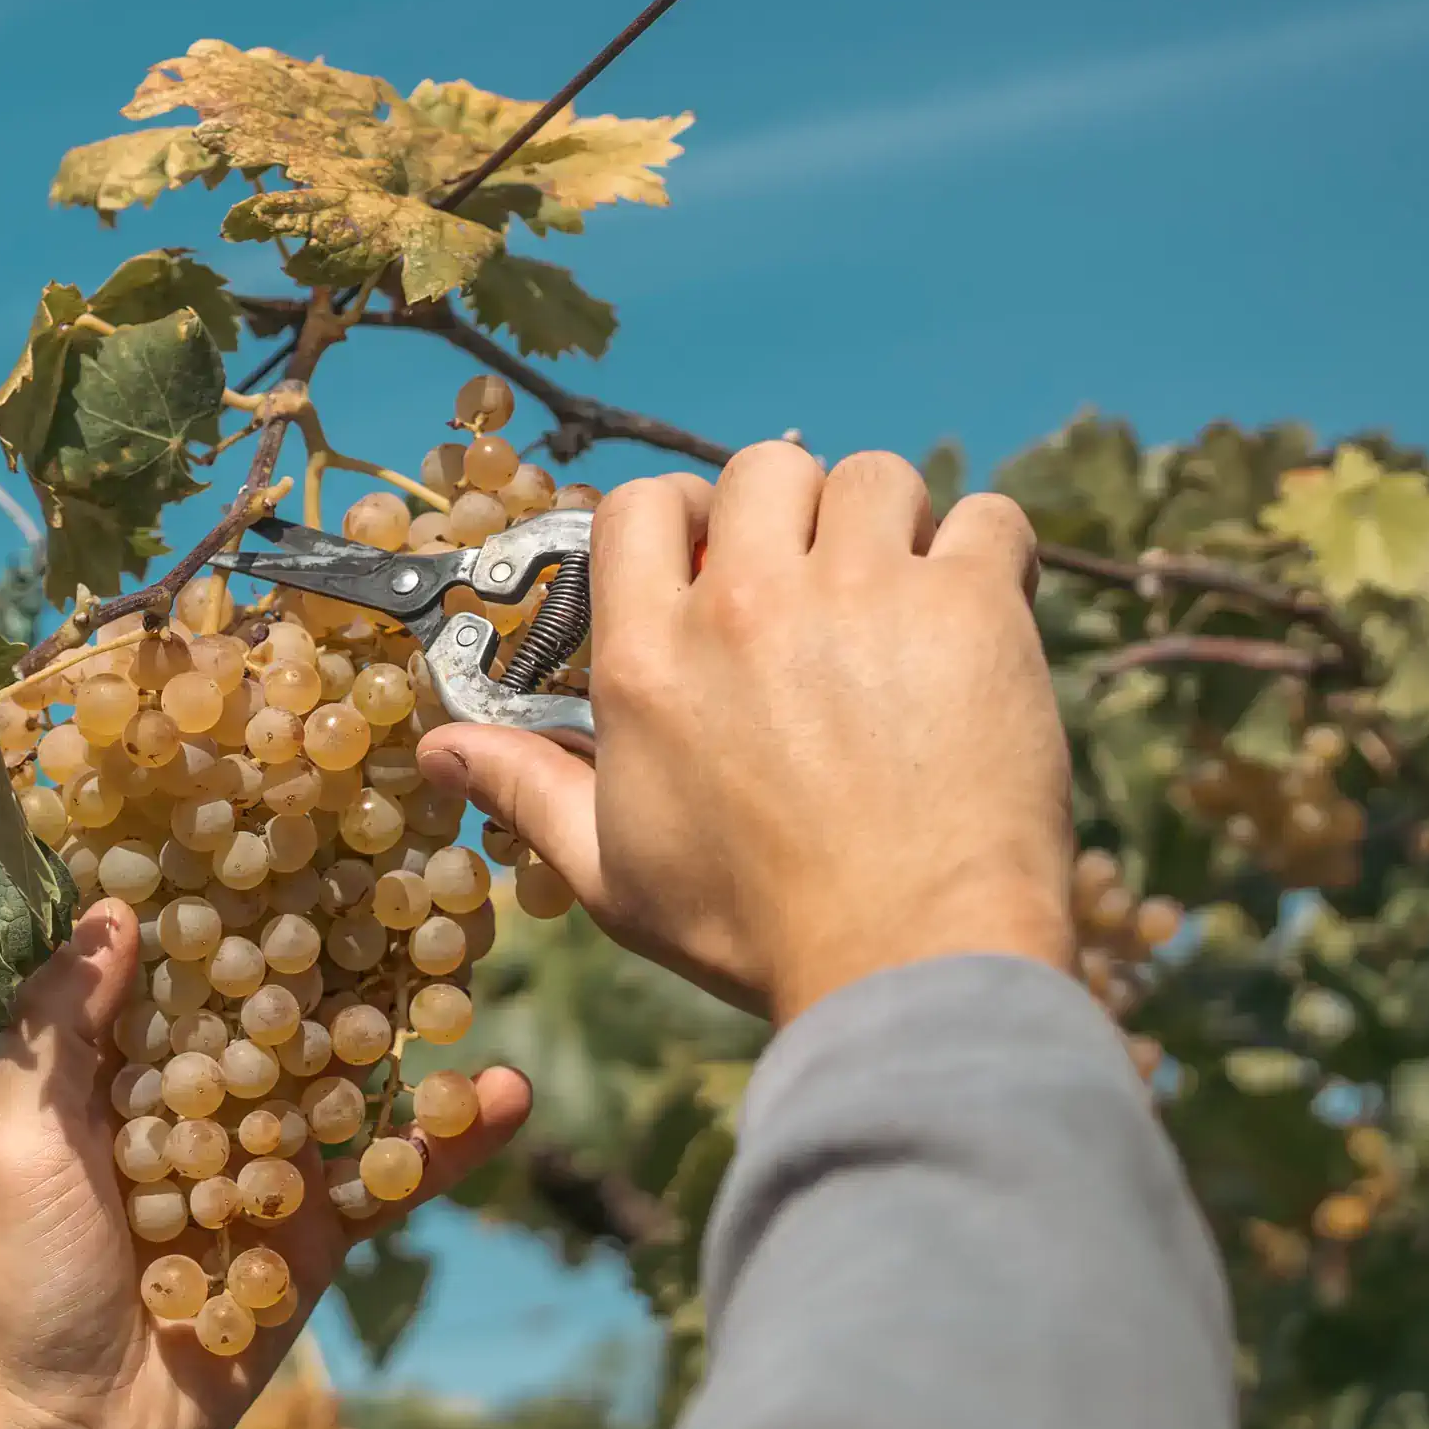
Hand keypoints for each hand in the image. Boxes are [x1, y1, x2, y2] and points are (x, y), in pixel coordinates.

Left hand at [0, 896, 527, 1428]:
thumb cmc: (15, 1279)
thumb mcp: (19, 1137)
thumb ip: (59, 1028)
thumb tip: (114, 912)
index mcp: (110, 1075)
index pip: (175, 972)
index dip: (220, 906)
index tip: (280, 823)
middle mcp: (191, 1109)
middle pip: (273, 1015)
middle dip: (333, 951)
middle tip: (411, 868)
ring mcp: (260, 1172)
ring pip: (342, 1086)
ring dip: (403, 1032)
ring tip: (472, 960)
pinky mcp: (314, 1240)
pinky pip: (388, 1183)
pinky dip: (446, 1146)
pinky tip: (504, 1096)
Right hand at [415, 444, 1075, 1025]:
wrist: (905, 960)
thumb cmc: (754, 928)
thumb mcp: (611, 873)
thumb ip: (527, 790)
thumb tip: (437, 748)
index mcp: (649, 660)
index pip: (640, 508)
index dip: (679, 521)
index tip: (710, 562)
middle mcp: (746, 604)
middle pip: (764, 469)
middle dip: (790, 510)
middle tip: (814, 579)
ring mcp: (864, 595)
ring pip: (877, 477)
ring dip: (890, 524)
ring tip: (901, 597)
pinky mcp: (970, 608)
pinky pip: (990, 518)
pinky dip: (991, 551)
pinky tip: (981, 612)